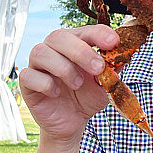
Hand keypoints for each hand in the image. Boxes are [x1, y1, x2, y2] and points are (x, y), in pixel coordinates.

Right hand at [19, 25, 118, 142]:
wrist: (72, 121)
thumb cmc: (87, 97)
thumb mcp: (104, 85)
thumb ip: (112, 71)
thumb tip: (124, 57)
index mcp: (74, 44)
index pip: (84, 31)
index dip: (98, 34)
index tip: (113, 42)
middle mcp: (54, 49)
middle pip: (58, 37)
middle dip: (80, 51)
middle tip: (98, 68)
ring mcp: (38, 65)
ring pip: (40, 52)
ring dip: (63, 68)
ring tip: (77, 84)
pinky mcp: (27, 82)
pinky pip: (28, 75)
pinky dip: (45, 84)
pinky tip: (56, 93)